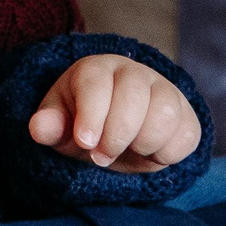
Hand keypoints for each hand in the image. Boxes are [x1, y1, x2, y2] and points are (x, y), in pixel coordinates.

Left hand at [27, 54, 201, 170]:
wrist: (117, 138)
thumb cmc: (83, 126)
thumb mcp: (60, 127)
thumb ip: (49, 126)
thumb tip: (39, 128)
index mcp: (96, 69)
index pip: (96, 82)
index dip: (91, 115)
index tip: (85, 143)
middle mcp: (134, 73)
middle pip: (133, 95)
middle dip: (116, 135)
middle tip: (101, 157)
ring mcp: (165, 91)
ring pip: (164, 112)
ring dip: (142, 143)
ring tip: (127, 152)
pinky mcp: (187, 116)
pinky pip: (186, 134)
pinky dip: (166, 153)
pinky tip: (149, 153)